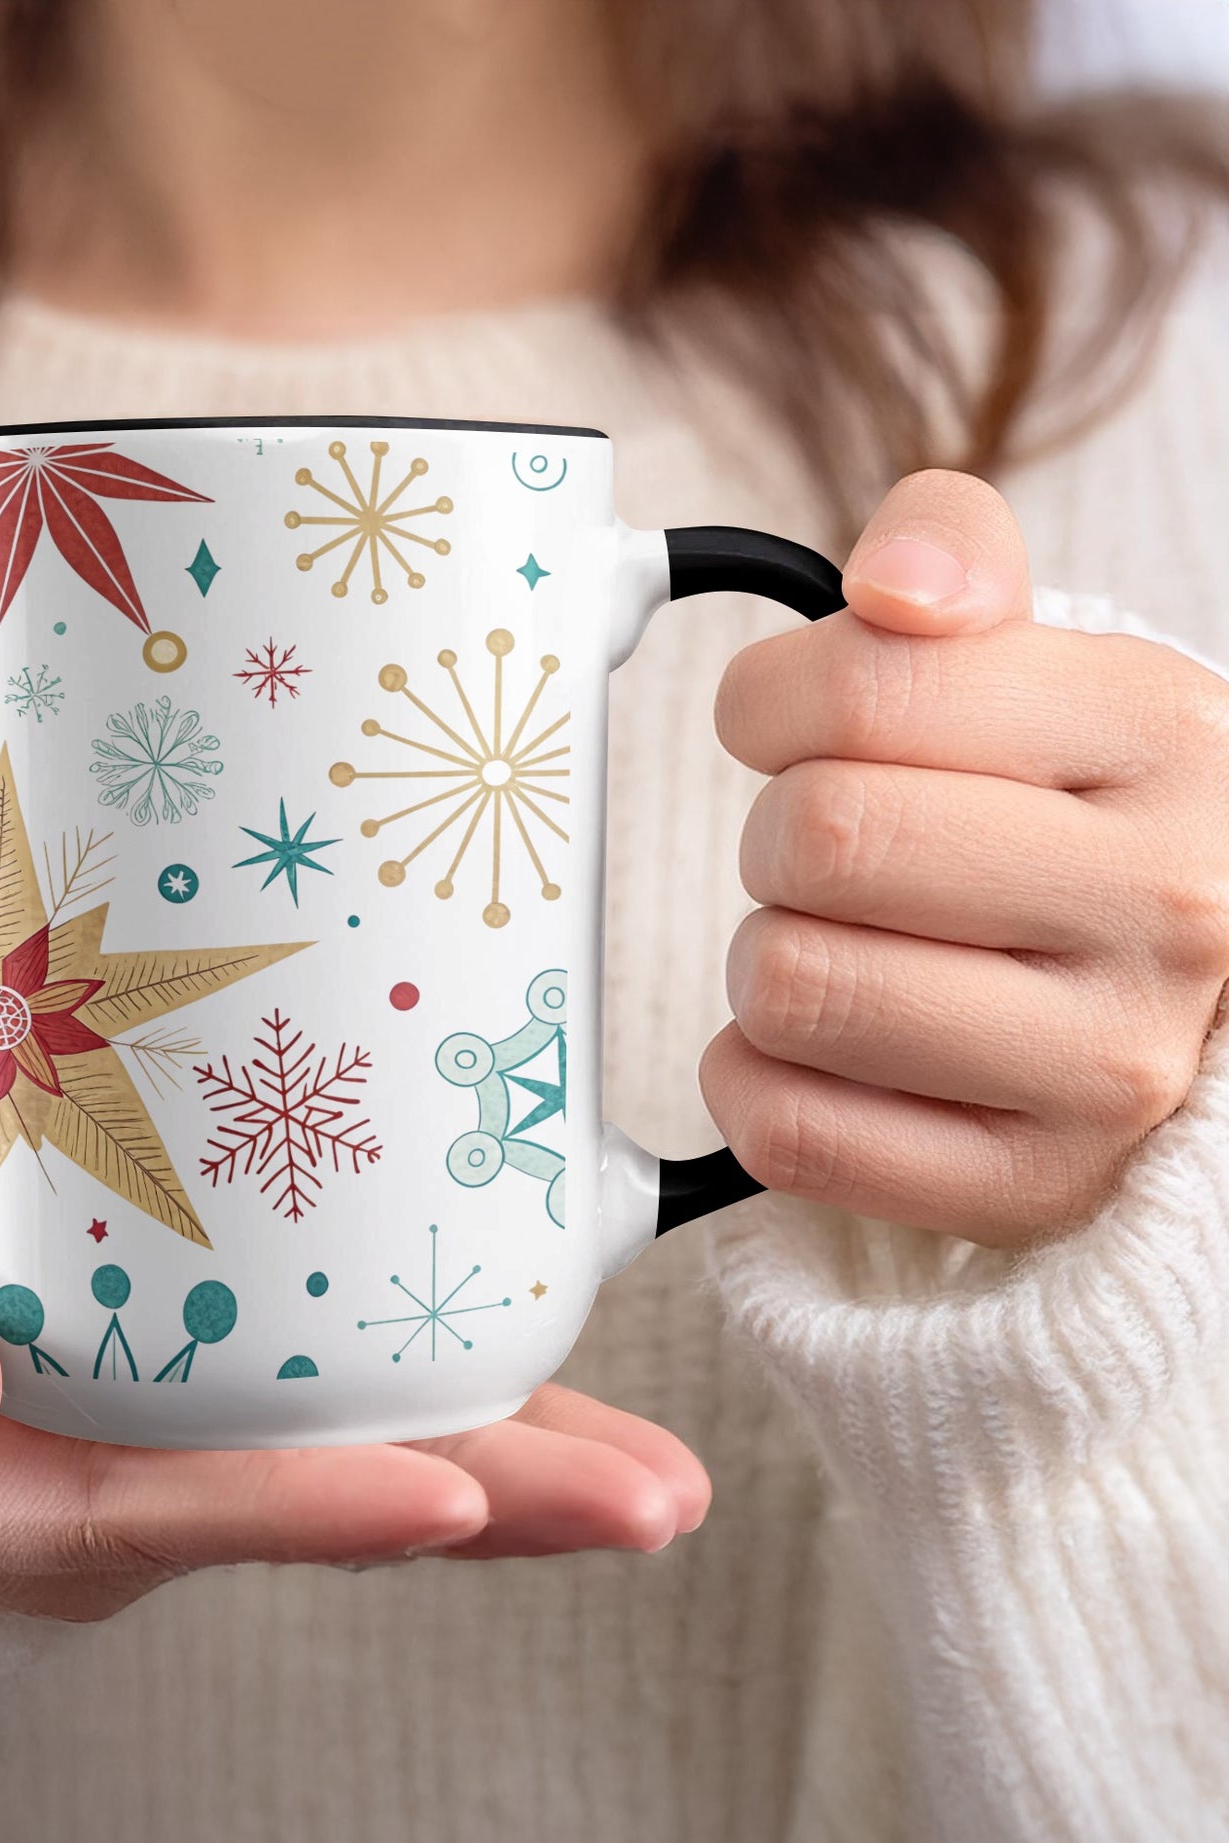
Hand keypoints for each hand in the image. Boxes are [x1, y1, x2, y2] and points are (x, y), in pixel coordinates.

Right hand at [0, 1133, 710, 1620]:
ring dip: (497, 1463)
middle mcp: (79, 1494)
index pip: (152, 1515)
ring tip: (656, 1471)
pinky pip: (306, 1402)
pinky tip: (530, 1365)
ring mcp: (132, 1448)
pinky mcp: (160, 1391)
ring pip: (329, 1464)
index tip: (446, 1497)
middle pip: (293, 1508)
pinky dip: (424, 1392)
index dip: (300, 1511)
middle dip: (478, 1508)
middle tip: (652, 1499)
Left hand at [705, 470, 1228, 1249]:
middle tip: (825, 852)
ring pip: (792, 987)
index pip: (861, 691)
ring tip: (840, 946)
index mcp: (1159, 734)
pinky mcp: (1030, 1185)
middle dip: (776, 836)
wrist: (1191, 990)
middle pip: (815, 841)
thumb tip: (891, 585)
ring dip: (768, 959)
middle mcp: (1165, 905)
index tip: (786, 725)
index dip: (768, 703)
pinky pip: (791, 1131)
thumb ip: (952, 558)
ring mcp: (1105, 1066)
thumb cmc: (1076, 813)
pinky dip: (755, 1080)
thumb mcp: (1046, 660)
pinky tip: (816, 1048)